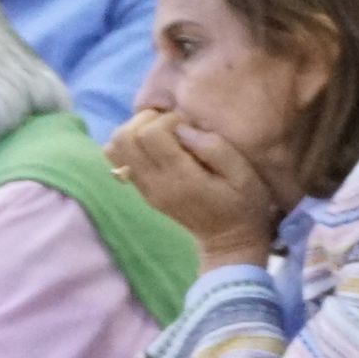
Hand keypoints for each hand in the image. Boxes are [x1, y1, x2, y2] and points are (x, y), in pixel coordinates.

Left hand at [105, 109, 276, 268]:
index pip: (150, 134)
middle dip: (145, 120)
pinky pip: (119, 160)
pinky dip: (132, 145)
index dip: (167, 119)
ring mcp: (144, 189)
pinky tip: (158, 146)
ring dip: (135, 131)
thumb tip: (183, 127)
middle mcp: (154, 184)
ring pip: (115, 148)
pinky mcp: (142, 190)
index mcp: (180, 178)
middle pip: (124, 138)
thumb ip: (214, 147)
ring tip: (163, 134)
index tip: (188, 124)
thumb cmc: (244, 202)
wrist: (228, 238)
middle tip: (171, 125)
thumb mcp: (242, 173)